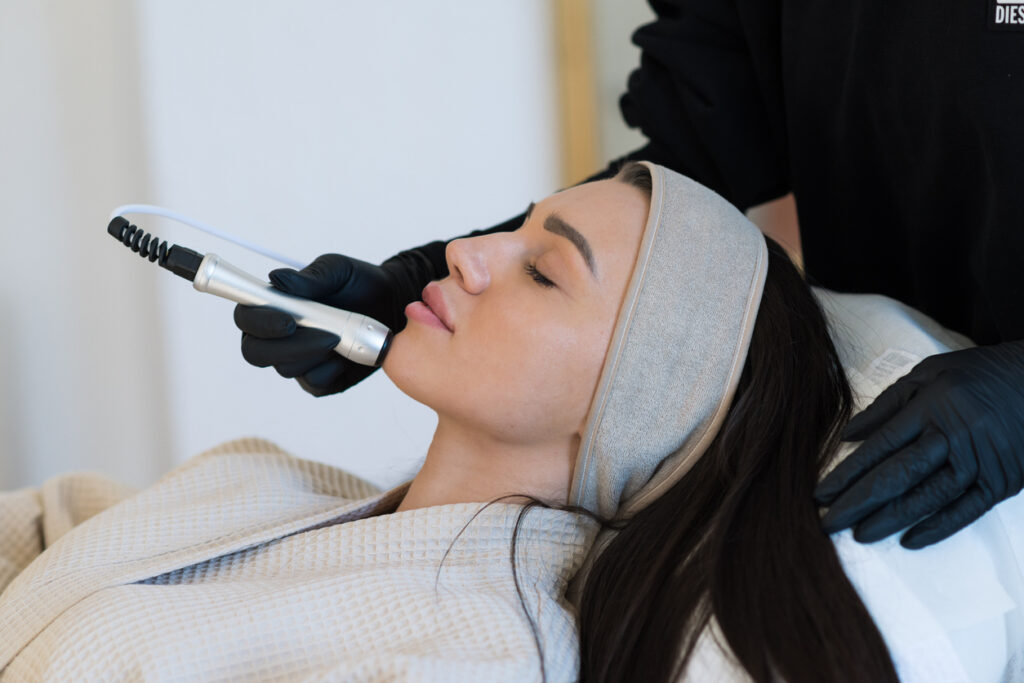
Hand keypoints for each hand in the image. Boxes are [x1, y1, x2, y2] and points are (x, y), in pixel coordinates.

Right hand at [234, 253, 407, 395]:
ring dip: (314, 354)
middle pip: (256, 352)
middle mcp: (278, 337)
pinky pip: (313, 383)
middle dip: (287, 346)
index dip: (258, 322)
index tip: (287, 320)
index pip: (246, 319)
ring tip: (342, 337)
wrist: (392, 304)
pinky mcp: (319, 379)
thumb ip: (310, 277)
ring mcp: (297, 360)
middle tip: (326, 335)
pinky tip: (347, 355)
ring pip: (286, 369)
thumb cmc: (358, 284)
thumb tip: (277, 279)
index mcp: (273, 307)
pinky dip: (330, 370)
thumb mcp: (337, 271)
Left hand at [814, 340, 1023, 548]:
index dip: (846, 474)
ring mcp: (979, 462)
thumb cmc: (976, 375)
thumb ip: (886, 404)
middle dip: (858, 503)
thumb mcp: (928, 373)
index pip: (879, 448)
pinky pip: (966, 511)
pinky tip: (910, 540)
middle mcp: (952, 437)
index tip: (820, 494)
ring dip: (891, 520)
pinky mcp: (1001, 482)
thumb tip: (847, 436)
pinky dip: (937, 527)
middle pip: (897, 476)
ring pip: (927, 497)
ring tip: (860, 535)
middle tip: (829, 524)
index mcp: (930, 408)